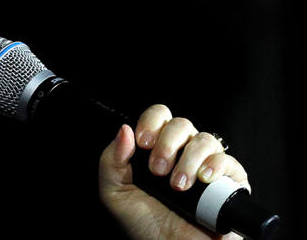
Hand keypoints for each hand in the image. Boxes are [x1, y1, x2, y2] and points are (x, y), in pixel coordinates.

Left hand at [99, 105, 249, 238]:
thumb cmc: (146, 226)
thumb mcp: (116, 194)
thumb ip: (112, 161)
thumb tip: (124, 129)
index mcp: (156, 151)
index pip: (158, 117)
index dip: (151, 122)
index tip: (143, 142)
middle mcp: (183, 154)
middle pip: (181, 124)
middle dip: (167, 144)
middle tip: (158, 171)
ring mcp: (207, 167)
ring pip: (205, 140)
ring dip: (188, 160)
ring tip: (178, 186)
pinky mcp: (231, 184)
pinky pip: (230, 161)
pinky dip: (216, 165)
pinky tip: (204, 178)